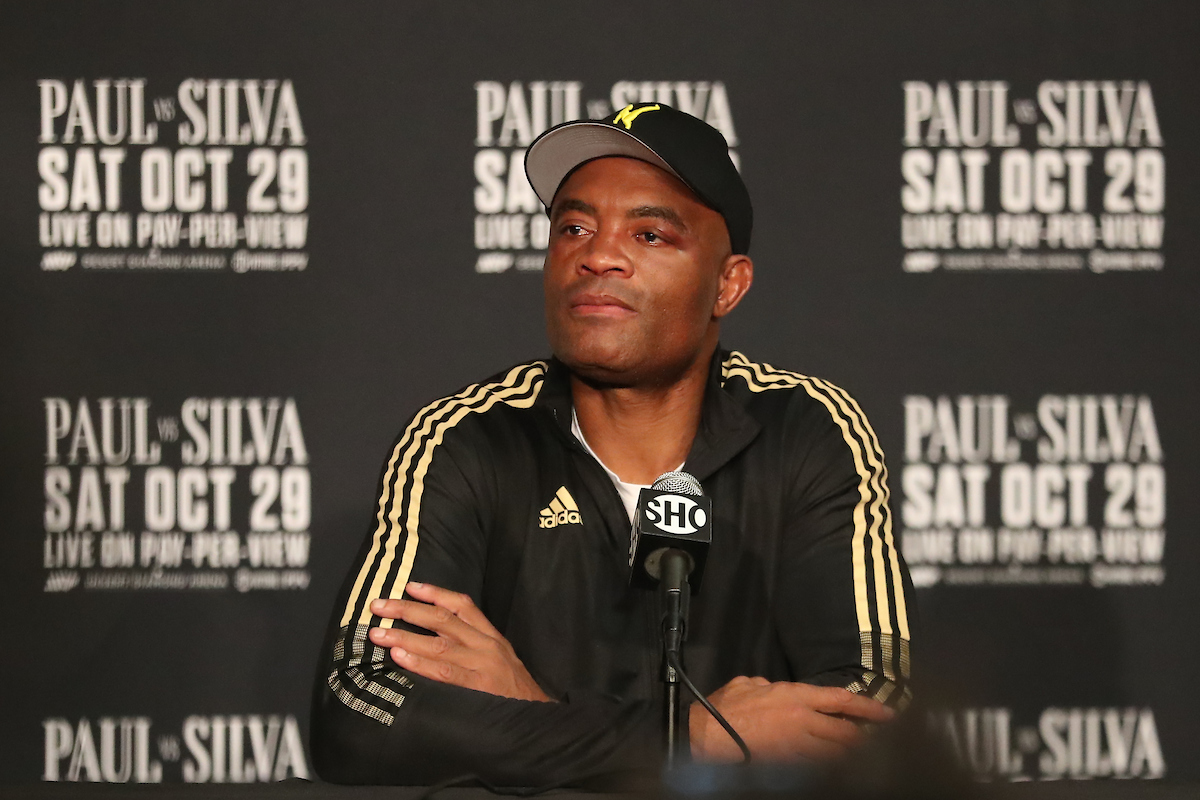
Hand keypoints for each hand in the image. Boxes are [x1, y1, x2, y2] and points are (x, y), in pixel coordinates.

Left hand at [368, 582, 552, 702]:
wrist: (538, 720)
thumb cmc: (514, 692)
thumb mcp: (501, 659)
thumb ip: (475, 646)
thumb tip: (436, 637)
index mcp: (491, 637)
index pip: (463, 605)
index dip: (435, 593)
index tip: (410, 586)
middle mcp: (486, 646)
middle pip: (442, 619)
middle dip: (407, 610)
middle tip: (379, 605)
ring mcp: (482, 666)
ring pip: (438, 644)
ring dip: (404, 636)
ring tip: (379, 633)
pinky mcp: (477, 688)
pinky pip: (444, 673)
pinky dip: (420, 663)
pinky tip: (399, 658)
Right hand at [690, 676, 894, 761]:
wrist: (707, 736)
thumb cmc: (724, 708)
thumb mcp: (747, 684)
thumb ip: (767, 685)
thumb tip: (772, 687)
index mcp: (795, 695)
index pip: (841, 700)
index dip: (868, 707)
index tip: (888, 714)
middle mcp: (803, 719)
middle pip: (846, 732)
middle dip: (864, 738)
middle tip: (880, 743)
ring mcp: (797, 745)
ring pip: (836, 754)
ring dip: (849, 756)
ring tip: (862, 759)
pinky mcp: (789, 765)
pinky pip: (817, 768)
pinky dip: (829, 768)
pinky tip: (834, 770)